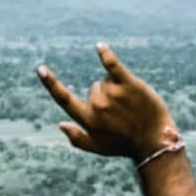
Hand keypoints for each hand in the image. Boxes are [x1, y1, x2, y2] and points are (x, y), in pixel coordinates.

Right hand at [36, 44, 178, 160]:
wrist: (155, 141)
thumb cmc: (125, 145)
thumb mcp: (98, 148)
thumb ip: (76, 138)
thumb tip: (60, 125)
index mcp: (87, 119)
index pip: (64, 99)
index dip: (51, 83)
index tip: (40, 69)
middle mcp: (97, 105)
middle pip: (93, 89)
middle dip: (105, 96)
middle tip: (122, 113)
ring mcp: (113, 93)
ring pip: (106, 81)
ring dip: (117, 88)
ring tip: (132, 105)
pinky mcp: (128, 84)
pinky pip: (112, 65)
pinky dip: (105, 55)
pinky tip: (99, 47)